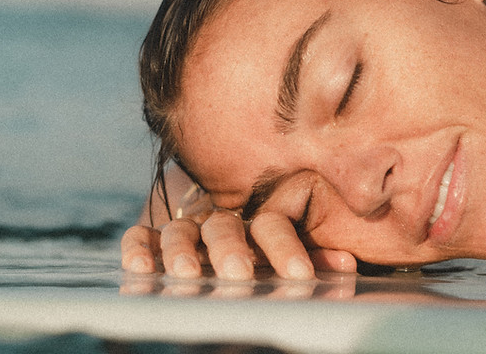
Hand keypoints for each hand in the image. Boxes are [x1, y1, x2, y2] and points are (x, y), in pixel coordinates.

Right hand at [120, 210, 356, 280]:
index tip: (300, 278)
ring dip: (182, 251)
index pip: (273, 227)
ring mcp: (186, 225)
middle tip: (239, 275)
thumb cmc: (262, 247)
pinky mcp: (151, 231)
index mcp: (259, 223)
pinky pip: (141, 234)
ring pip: (182, 231)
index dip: (287, 250)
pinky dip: (138, 247)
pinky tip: (139, 267)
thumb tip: (347, 268)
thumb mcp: (287, 255)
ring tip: (186, 274)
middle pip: (225, 228)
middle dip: (231, 251)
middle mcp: (223, 222)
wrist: (211, 207)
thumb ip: (313, 258)